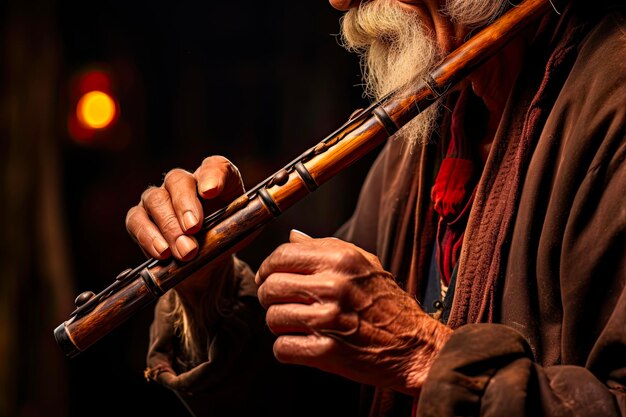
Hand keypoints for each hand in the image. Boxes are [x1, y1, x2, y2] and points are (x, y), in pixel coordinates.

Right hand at [125, 156, 244, 294]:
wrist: (207, 265)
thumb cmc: (227, 238)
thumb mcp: (246, 228)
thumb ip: (252, 216)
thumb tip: (264, 207)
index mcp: (216, 179)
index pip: (214, 166)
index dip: (212, 176)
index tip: (211, 192)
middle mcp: (185, 182)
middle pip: (178, 180)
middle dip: (185, 205)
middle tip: (194, 228)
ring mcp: (159, 198)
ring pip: (156, 200)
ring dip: (170, 227)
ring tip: (185, 251)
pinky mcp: (140, 218)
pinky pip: (137, 220)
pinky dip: (149, 236)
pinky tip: (162, 252)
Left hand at [256, 230, 451, 395]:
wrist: (415, 346)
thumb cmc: (389, 304)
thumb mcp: (364, 263)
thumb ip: (326, 248)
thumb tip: (293, 237)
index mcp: (341, 260)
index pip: (282, 255)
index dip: (268, 267)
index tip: (268, 276)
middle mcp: (333, 286)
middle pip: (271, 287)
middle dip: (270, 296)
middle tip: (280, 302)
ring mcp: (328, 320)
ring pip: (273, 318)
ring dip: (279, 324)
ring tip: (297, 324)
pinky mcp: (326, 352)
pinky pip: (282, 348)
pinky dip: (287, 348)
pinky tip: (302, 344)